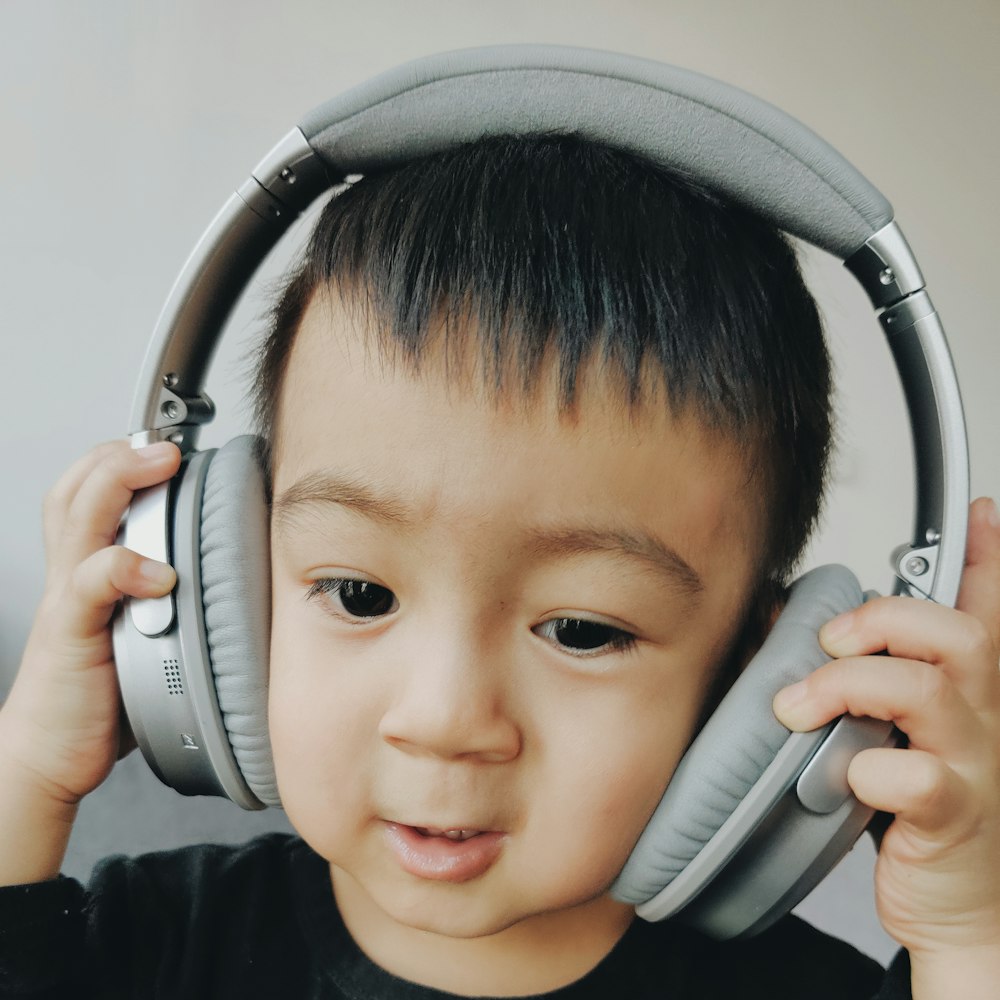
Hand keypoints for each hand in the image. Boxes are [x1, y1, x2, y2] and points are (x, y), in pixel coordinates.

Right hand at [1, 440, 180, 808]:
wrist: (50, 753)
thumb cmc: (103, 694)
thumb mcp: (145, 630)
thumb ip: (175, 598)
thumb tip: (242, 580)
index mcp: (91, 568)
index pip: (90, 492)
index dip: (122, 459)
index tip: (173, 443)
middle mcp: (76, 574)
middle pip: (77, 488)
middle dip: (118, 454)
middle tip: (167, 444)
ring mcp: (71, 599)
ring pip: (78, 517)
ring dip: (117, 481)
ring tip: (159, 465)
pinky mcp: (72, 633)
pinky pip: (91, 584)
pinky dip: (124, 567)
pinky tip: (160, 572)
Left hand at [773, 498, 999, 995]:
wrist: (959, 906)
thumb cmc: (916, 804)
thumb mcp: (891, 724)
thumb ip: (857, 670)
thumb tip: (777, 617)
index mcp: (973, 686)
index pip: (989, 606)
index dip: (989, 557)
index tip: (982, 512)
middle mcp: (987, 714)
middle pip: (958, 632)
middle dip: (882, 618)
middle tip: (830, 643)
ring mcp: (976, 762)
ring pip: (927, 689)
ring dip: (848, 685)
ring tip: (800, 706)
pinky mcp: (953, 814)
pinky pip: (911, 776)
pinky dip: (863, 769)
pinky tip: (844, 779)